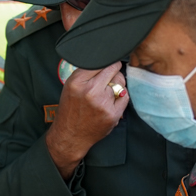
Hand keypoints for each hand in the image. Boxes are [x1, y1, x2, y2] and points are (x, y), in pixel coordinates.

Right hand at [46, 62, 128, 179]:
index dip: (107, 62)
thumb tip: (108, 60)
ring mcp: (103, 103)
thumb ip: (86, 72)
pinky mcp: (113, 114)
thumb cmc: (70, 109)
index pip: (101, 62)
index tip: (109, 64)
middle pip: (113, 70)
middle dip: (114, 71)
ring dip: (116, 85)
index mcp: (77, 82)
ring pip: (120, 83)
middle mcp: (90, 91)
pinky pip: (125, 96)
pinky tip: (111, 102)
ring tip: (105, 94)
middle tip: (109, 78)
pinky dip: (120, 97)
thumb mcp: (70, 86)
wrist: (70, 135)